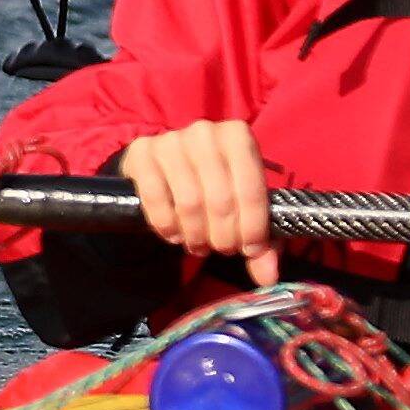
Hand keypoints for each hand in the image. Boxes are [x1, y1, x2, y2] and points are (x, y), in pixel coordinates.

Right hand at [118, 118, 278, 279]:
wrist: (166, 167)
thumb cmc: (214, 188)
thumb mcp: (242, 209)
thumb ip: (260, 243)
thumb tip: (268, 277)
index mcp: (238, 137)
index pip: (252, 189)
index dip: (252, 227)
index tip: (248, 249)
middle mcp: (206, 132)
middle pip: (220, 199)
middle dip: (223, 235)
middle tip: (222, 249)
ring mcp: (171, 140)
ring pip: (189, 202)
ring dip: (196, 234)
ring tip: (199, 244)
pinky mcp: (142, 152)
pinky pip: (155, 198)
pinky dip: (167, 225)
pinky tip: (174, 234)